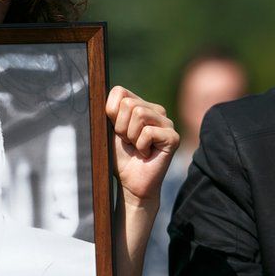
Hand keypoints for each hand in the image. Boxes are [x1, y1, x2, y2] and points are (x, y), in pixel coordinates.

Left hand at [104, 86, 179, 207]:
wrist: (131, 183)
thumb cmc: (120, 158)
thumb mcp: (109, 130)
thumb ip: (110, 111)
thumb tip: (101, 92)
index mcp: (141, 105)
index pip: (119, 92)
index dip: (112, 114)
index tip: (117, 131)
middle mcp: (156, 110)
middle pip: (129, 104)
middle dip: (121, 128)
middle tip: (128, 142)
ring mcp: (167, 123)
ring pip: (139, 114)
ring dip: (131, 137)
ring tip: (137, 147)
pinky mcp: (173, 137)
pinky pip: (148, 132)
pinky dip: (141, 146)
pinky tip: (146, 154)